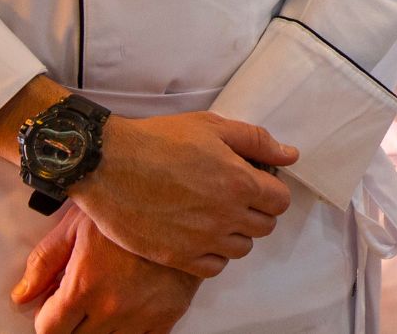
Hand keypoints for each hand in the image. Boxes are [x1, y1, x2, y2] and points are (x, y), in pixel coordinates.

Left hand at [11, 202, 201, 333]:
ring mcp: (142, 315)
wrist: (181, 202)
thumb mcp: (74, 226)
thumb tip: (21, 297)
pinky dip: (129, 332)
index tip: (53, 305)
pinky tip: (128, 310)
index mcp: (85, 285)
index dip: (46, 318)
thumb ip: (43, 263)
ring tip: (103, 301)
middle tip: (78, 301)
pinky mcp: (167, 316)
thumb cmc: (124, 208)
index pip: (48, 330)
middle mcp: (112, 307)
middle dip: (70, 325)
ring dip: (98, 328)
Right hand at [71, 112, 295, 277]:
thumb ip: (257, 142)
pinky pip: (213, 268)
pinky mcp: (176, 256)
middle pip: (264, 226)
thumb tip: (290, 155)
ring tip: (216, 216)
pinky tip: (200, 236)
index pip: (281, 201)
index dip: (272, 190)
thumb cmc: (158, 141)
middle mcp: (225, 216)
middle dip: (256, 210)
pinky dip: (213, 255)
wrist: (107, 163)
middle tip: (235, 197)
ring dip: (236, 233)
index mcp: (240, 183)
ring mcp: (201, 239)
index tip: (256, 183)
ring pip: (241, 249)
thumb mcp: (213, 127)